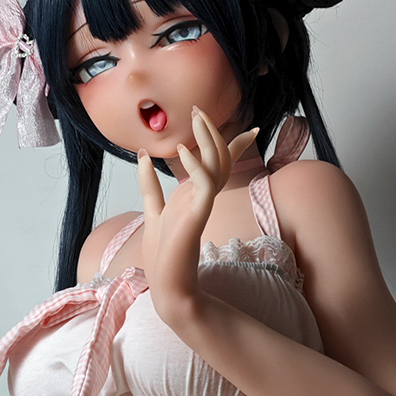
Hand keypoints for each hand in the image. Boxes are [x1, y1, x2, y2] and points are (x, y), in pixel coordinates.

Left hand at [136, 107, 258, 326]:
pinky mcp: (198, 215)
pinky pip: (203, 183)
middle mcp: (203, 196)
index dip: (234, 143)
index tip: (252, 127)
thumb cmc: (163, 255)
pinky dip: (194, 164)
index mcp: (196, 194)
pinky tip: (181, 151)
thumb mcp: (152, 211)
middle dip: (212, 130)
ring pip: (215, 163)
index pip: (220, 163)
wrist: (169, 287)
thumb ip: (149, 185)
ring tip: (196, 116)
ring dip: (207, 138)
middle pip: (219, 156)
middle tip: (199, 109)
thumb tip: (143, 154)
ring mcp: (203, 205)